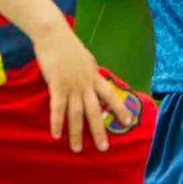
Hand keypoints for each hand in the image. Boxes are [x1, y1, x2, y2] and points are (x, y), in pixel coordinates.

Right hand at [30, 22, 136, 152]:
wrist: (53, 34)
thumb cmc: (67, 44)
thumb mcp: (86, 59)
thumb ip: (90, 71)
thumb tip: (95, 76)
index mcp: (94, 76)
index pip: (111, 96)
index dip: (120, 109)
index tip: (129, 122)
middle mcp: (86, 84)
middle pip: (95, 111)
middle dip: (100, 130)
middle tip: (104, 148)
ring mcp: (71, 86)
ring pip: (76, 114)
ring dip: (76, 133)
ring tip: (77, 149)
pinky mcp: (56, 85)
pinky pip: (57, 108)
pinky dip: (57, 123)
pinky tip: (56, 136)